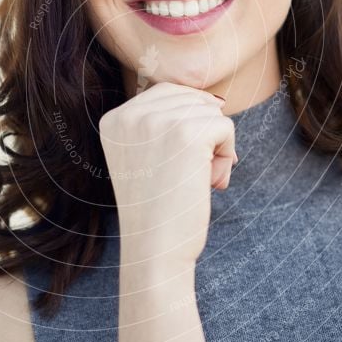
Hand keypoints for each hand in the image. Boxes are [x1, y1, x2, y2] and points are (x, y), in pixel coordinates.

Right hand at [99, 81, 235, 266]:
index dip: (189, 121)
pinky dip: (227, 155)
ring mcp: (158, 121)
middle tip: (193, 173)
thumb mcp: (144, 157)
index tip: (182, 161)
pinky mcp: (187, 133)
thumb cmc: (157, 209)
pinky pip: (225, 127)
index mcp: (114, 119)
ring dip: (215, 147)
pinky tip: (210, 182)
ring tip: (198, 180)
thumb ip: (163, 125)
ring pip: (211, 113)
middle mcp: (131, 114)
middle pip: (192, 99)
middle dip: (203, 133)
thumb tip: (215, 101)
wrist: (154, 249)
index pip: (167, 93)